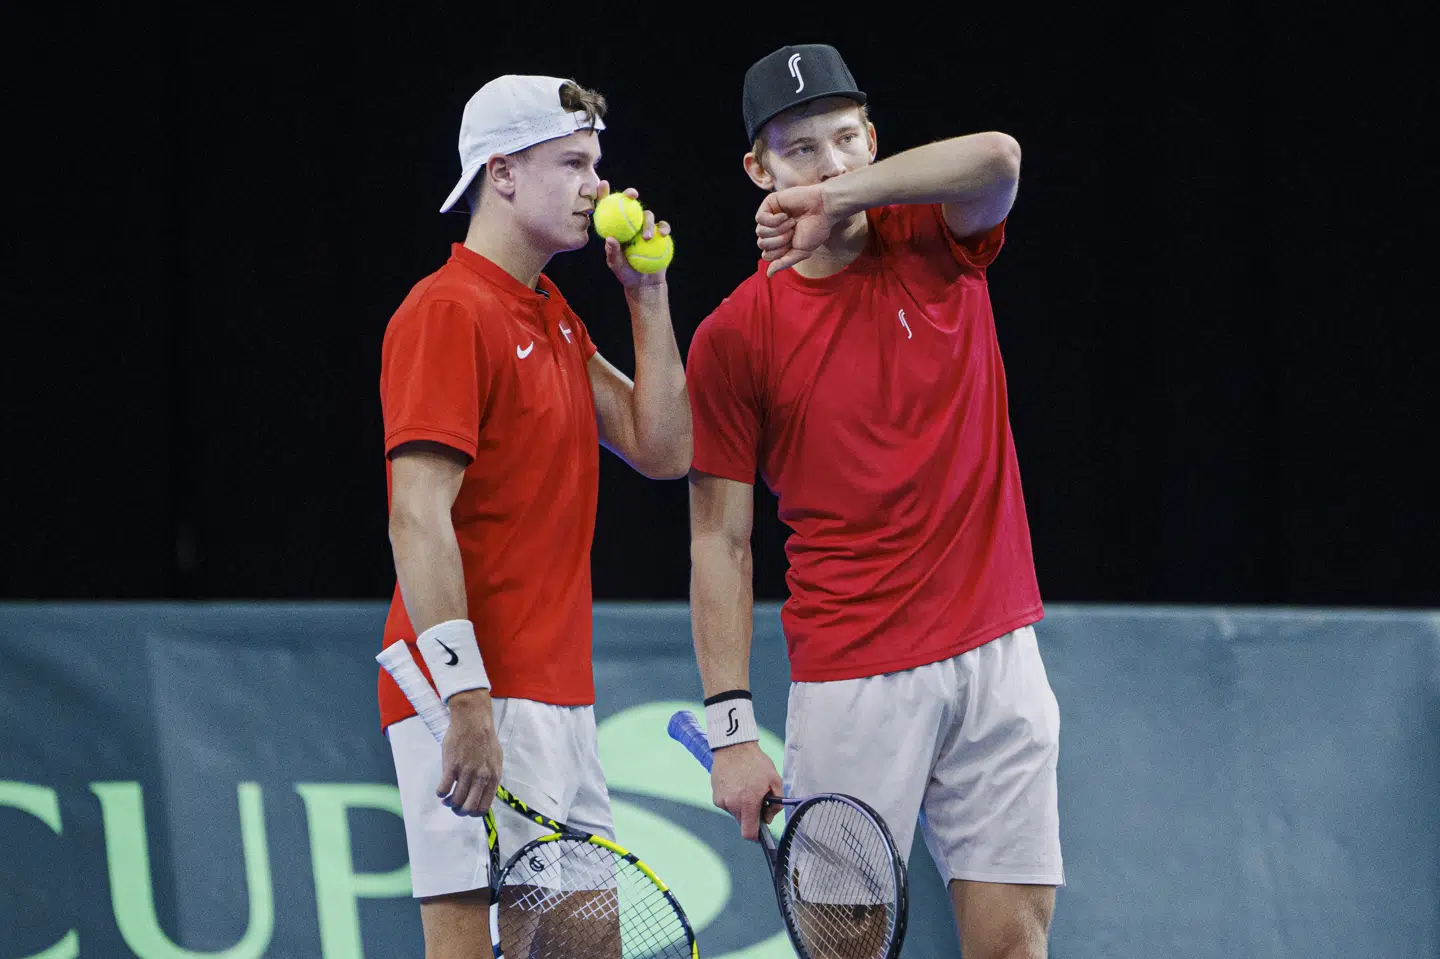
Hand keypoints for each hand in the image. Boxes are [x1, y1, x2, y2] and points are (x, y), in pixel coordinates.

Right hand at [435, 689, 502, 816]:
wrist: (473, 720)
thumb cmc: (484, 739)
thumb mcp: (495, 760)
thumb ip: (491, 778)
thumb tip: (485, 794)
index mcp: (493, 777)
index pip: (483, 807)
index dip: (473, 813)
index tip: (466, 808)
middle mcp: (481, 778)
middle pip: (468, 808)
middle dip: (459, 811)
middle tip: (454, 805)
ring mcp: (466, 772)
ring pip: (455, 800)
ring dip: (448, 802)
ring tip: (446, 797)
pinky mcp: (451, 766)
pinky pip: (443, 789)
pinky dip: (440, 793)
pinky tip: (441, 788)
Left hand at [597, 181, 670, 288]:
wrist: (644, 283)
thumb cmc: (626, 274)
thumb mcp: (616, 266)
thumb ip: (612, 253)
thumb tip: (610, 239)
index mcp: (616, 227)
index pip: (608, 208)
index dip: (605, 194)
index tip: (603, 183)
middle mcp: (630, 223)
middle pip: (629, 204)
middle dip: (630, 194)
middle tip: (632, 195)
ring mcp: (645, 227)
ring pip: (647, 216)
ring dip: (647, 222)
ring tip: (646, 237)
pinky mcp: (659, 234)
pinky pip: (662, 227)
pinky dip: (663, 228)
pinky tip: (662, 234)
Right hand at [711, 741, 783, 840]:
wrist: (734, 746)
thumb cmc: (756, 762)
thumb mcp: (775, 780)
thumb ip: (775, 804)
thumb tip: (768, 818)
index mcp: (748, 803)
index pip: (749, 833)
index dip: (756, 836)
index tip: (761, 830)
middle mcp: (732, 805)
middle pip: (743, 822)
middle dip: (751, 815)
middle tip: (756, 799)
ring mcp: (722, 800)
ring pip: (735, 813)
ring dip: (741, 806)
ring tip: (745, 787)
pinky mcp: (715, 795)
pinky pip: (727, 804)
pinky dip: (732, 799)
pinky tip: (736, 784)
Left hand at [755, 183, 838, 276]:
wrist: (823, 208)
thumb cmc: (815, 230)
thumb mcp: (801, 252)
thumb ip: (784, 263)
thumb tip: (768, 275)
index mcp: (779, 243)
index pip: (767, 255)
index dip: (780, 252)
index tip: (795, 243)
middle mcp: (772, 231)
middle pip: (762, 244)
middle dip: (780, 240)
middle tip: (794, 231)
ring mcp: (770, 217)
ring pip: (760, 232)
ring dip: (779, 229)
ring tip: (792, 222)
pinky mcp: (769, 204)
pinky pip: (760, 218)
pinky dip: (774, 220)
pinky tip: (785, 215)